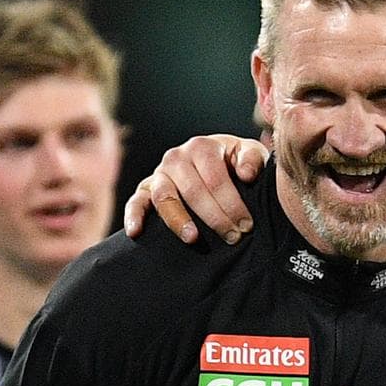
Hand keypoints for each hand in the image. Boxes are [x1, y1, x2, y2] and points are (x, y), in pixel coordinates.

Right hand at [122, 135, 268, 242]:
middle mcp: (176, 157)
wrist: (216, 165)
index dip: (232, 203)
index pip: (215, 178)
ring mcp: (159, 174)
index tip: (246, 225)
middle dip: (215, 217)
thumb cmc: (235, 162)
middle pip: (193, 191)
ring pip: (164, 198)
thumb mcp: (248, 153)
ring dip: (178, 220)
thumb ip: (252, 158)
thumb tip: (246, 174)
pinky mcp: (146, 190)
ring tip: (193, 238)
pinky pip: (136, 202)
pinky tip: (136, 232)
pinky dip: (133, 216)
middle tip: (232, 237)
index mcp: (201, 147)